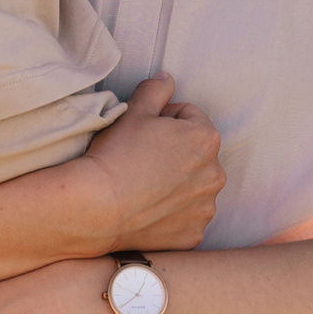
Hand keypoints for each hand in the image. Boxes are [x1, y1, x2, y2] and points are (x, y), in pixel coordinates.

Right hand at [72, 75, 221, 252]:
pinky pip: (187, 217)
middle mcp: (216, 174)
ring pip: (193, 186)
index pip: (189, 117)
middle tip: (142, 159)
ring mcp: (206, 208)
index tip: (143, 133)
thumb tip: (167, 79)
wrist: (96, 207)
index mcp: (207, 138)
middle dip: (176, 152)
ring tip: (145, 186)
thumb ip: (156, 89)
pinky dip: (173, 213)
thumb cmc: (116, 155)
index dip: (164, 120)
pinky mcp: (194, 234)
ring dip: (177, 183)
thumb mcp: (134, 111)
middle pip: (196, 153)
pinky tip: (148, 208)